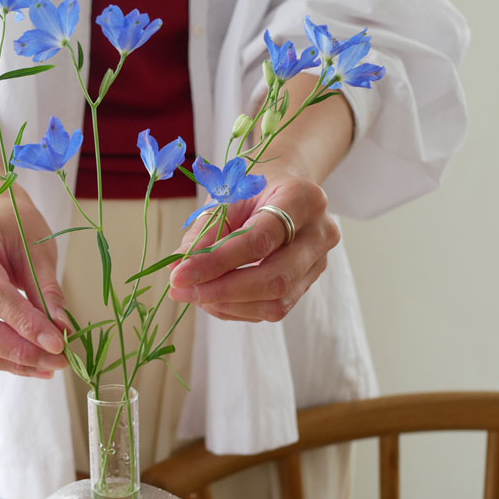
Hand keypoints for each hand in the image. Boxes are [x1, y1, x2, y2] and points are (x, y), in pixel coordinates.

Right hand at [0, 188, 70, 376]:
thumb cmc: (14, 226)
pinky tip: (30, 361)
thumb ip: (46, 289)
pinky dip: (1, 358)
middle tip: (56, 361)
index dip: (25, 323)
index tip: (57, 343)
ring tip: (47, 365)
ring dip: (10, 361)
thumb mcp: (38, 247)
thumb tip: (60, 331)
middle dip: (16, 351)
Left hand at [168, 176, 340, 321]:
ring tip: (194, 293)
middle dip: (222, 291)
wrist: (284, 188)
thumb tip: (178, 270)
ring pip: (276, 302)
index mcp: (302, 199)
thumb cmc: (253, 190)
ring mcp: (319, 262)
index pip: (259, 240)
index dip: (217, 262)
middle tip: (181, 291)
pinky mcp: (308, 284)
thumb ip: (204, 233)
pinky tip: (213, 296)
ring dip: (228, 304)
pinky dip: (236, 308)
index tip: (179, 275)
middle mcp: (319, 233)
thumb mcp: (225, 199)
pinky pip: (273, 309)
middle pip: (275, 278)